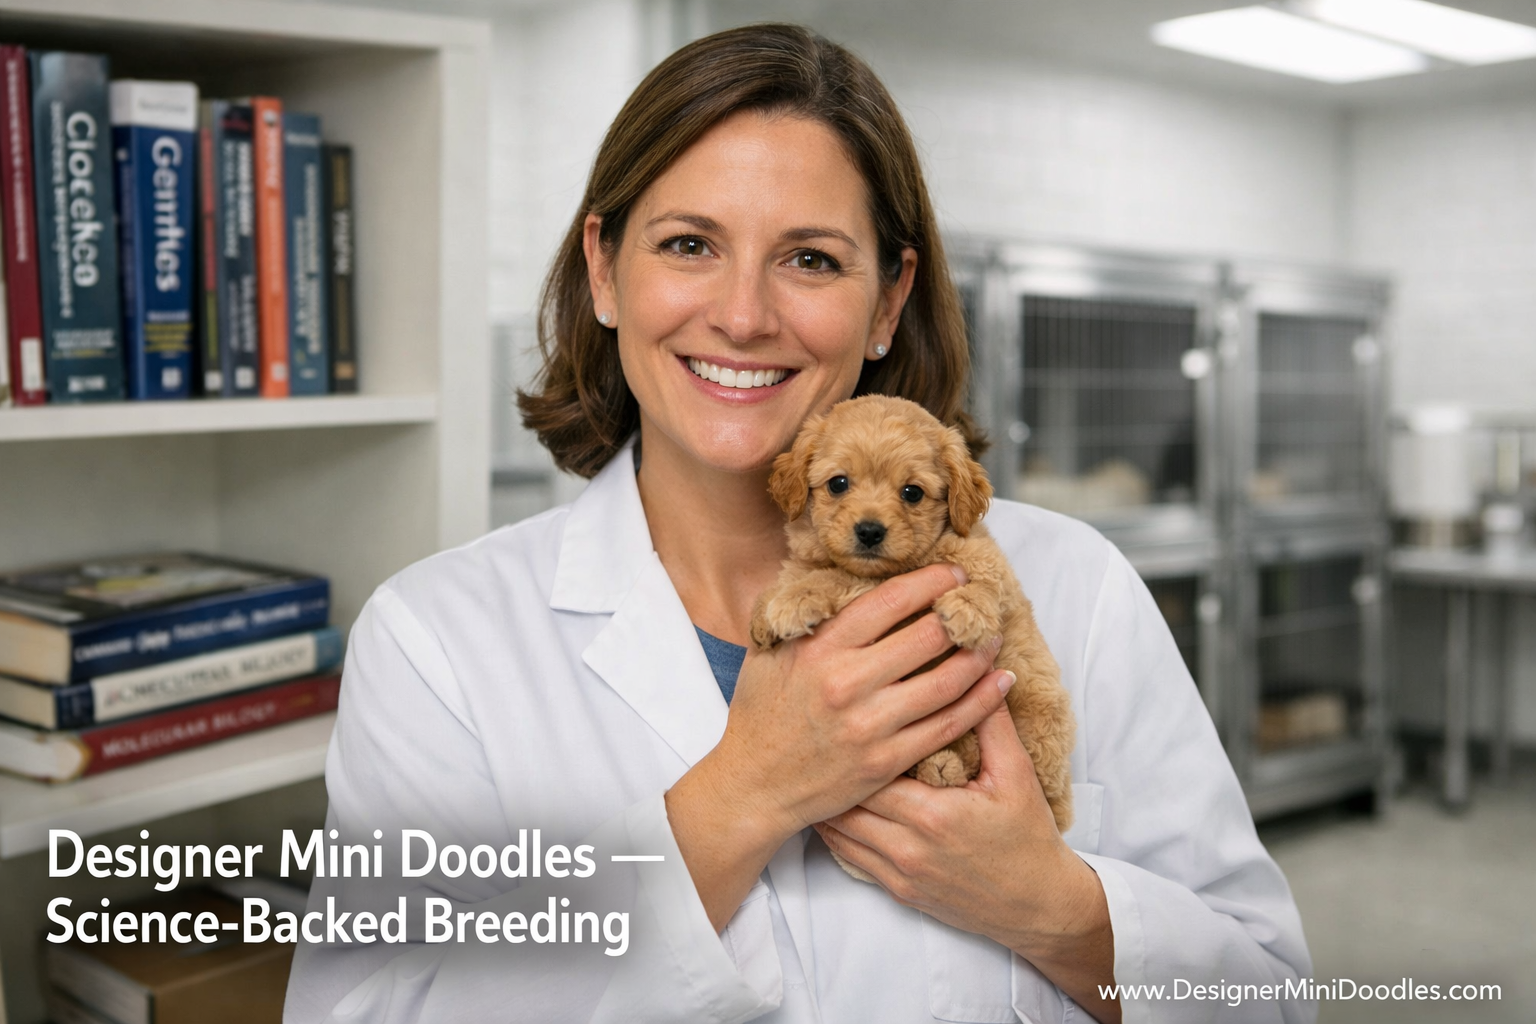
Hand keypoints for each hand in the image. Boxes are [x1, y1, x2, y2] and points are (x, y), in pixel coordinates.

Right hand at [666, 563, 1012, 929]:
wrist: (755, 785)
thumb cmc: (761, 712)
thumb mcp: (768, 651)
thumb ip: (802, 612)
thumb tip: (832, 569)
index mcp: (820, 648)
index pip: (890, 600)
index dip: (930, 581)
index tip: (952, 575)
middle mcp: (847, 683)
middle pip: (927, 636)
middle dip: (962, 615)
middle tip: (981, 605)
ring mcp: (870, 726)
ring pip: (946, 682)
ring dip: (979, 655)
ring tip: (992, 640)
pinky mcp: (887, 761)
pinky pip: (947, 725)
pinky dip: (982, 702)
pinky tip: (999, 683)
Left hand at [816, 701, 1121, 1023]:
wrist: (1038, 905)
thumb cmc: (1029, 837)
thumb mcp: (1017, 774)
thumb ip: (992, 720)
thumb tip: (981, 666)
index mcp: (933, 815)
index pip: (872, 767)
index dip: (856, 740)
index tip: (849, 712)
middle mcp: (908, 847)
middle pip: (845, 800)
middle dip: (833, 768)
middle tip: (822, 734)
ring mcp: (899, 873)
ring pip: (838, 832)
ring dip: (829, 800)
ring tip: (820, 766)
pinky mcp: (897, 890)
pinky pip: (848, 858)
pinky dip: (837, 830)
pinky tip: (834, 806)